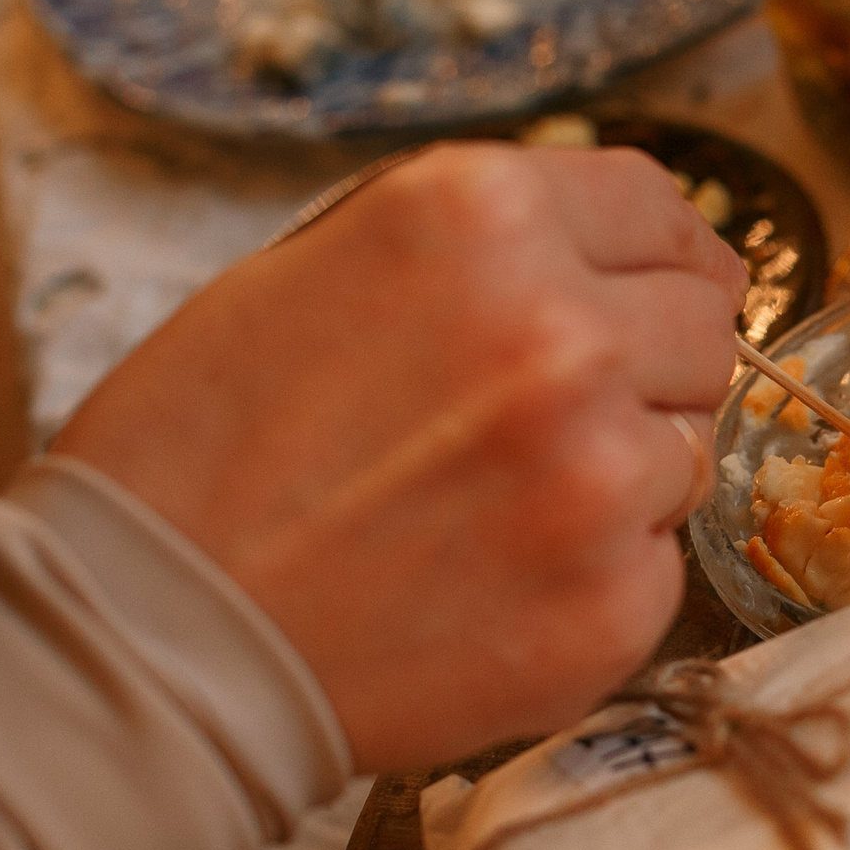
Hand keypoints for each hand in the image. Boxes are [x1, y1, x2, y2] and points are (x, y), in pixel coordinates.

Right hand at [53, 143, 743, 768]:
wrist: (148, 640)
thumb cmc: (201, 456)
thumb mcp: (318, 269)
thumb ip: (479, 251)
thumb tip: (605, 258)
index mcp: (482, 219)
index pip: (656, 210)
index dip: (665, 254)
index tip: (671, 285)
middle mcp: (562, 332)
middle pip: (700, 328)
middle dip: (646, 365)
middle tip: (550, 419)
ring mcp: (601, 477)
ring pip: (687, 450)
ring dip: (620, 473)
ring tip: (489, 510)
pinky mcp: (616, 604)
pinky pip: (657, 564)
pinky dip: (596, 575)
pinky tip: (490, 584)